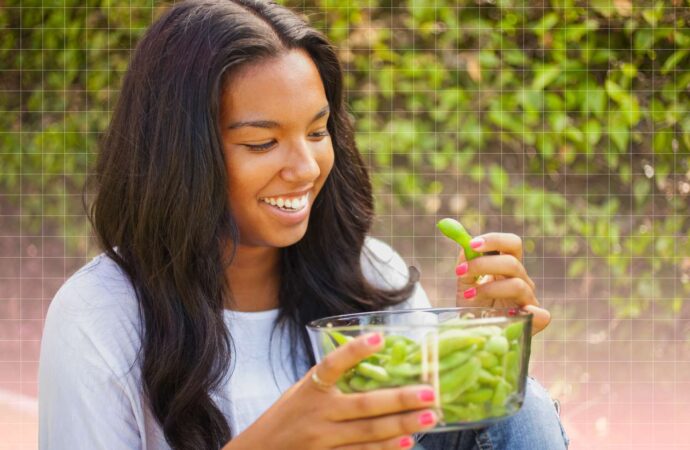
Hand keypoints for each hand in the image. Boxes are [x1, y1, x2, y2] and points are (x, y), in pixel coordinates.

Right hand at [224, 333, 437, 449]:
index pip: (332, 365)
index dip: (355, 351)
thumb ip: (329, 380)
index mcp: (309, 389)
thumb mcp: (300, 391)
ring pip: (369, 433)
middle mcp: (317, 413)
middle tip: (430, 392)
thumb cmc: (285, 417)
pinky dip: (385, 449)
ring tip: (430, 417)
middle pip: (364, 405)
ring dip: (402, 425)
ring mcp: (323, 439)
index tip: (379, 338)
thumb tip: (372, 361)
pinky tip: (406, 442)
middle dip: (400, 399)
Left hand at [454, 232, 550, 334]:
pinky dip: (530, 314)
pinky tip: (510, 316)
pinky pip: (541, 316)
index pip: (512, 244)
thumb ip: (465, 261)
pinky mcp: (533, 322)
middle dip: (483, 264)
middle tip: (460, 272)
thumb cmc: (471, 304)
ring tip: (469, 295)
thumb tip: (465, 243)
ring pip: (518, 286)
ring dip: (490, 288)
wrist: (473, 332)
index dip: (495, 240)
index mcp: (507, 266)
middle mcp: (521, 280)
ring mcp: (528, 300)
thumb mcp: (464, 281)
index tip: (472, 244)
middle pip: (512, 263)